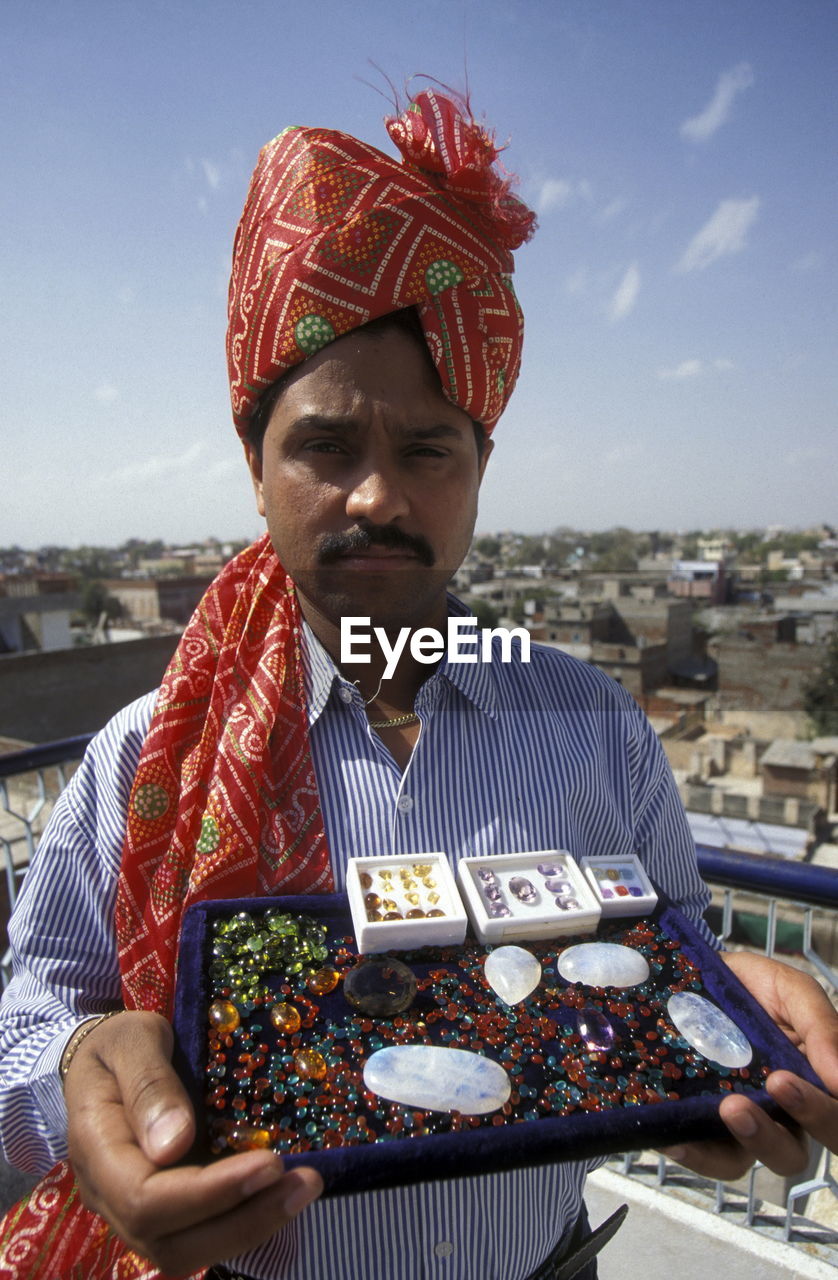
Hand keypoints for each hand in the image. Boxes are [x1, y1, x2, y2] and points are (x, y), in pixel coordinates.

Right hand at [65, 1010, 322, 1275]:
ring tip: (303, 1188)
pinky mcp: (165, 1211)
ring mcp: (134, 1211)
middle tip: (304, 1183)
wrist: (105, 1060)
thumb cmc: (119, 1043)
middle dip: (242, 1221)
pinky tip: (283, 1191)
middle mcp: (110, 1196)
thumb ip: (149, 1084)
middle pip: (170, 1243)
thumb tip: (173, 1145)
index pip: (145, 1199)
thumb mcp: (131, 1039)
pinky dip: (245, 1221)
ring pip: (187, 1251)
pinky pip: (201, 1235)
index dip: (209, 1192)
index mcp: (97, 1151)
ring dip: (250, 1228)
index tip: (269, 1162)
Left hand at [660, 952, 837, 1179]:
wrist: (691, 979)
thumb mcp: (790, 991)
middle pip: (815, 1143)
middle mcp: (792, 1112)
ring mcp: (754, 1123)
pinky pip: (716, 1159)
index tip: (812, 1078)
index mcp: (819, 1082)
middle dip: (809, 1119)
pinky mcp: (711, 1129)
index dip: (829, 1110)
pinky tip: (679, 1140)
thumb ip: (821, 1026)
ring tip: (731, 1107)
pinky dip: (700, 1156)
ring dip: (758, 1140)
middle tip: (778, 1082)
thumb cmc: (749, 987)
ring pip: (774, 1158)